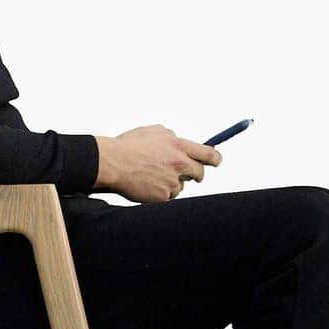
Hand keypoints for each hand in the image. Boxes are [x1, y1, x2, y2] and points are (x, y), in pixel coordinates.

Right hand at [92, 124, 222, 203]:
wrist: (112, 162)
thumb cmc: (129, 145)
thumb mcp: (153, 132)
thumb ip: (172, 137)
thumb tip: (182, 143)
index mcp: (178, 145)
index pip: (209, 154)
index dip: (216, 158)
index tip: (216, 161)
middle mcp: (179, 164)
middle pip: (199, 173)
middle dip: (195, 174)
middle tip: (188, 173)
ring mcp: (171, 182)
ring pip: (181, 186)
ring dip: (173, 183)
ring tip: (152, 175)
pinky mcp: (162, 196)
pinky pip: (168, 196)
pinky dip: (160, 192)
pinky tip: (147, 184)